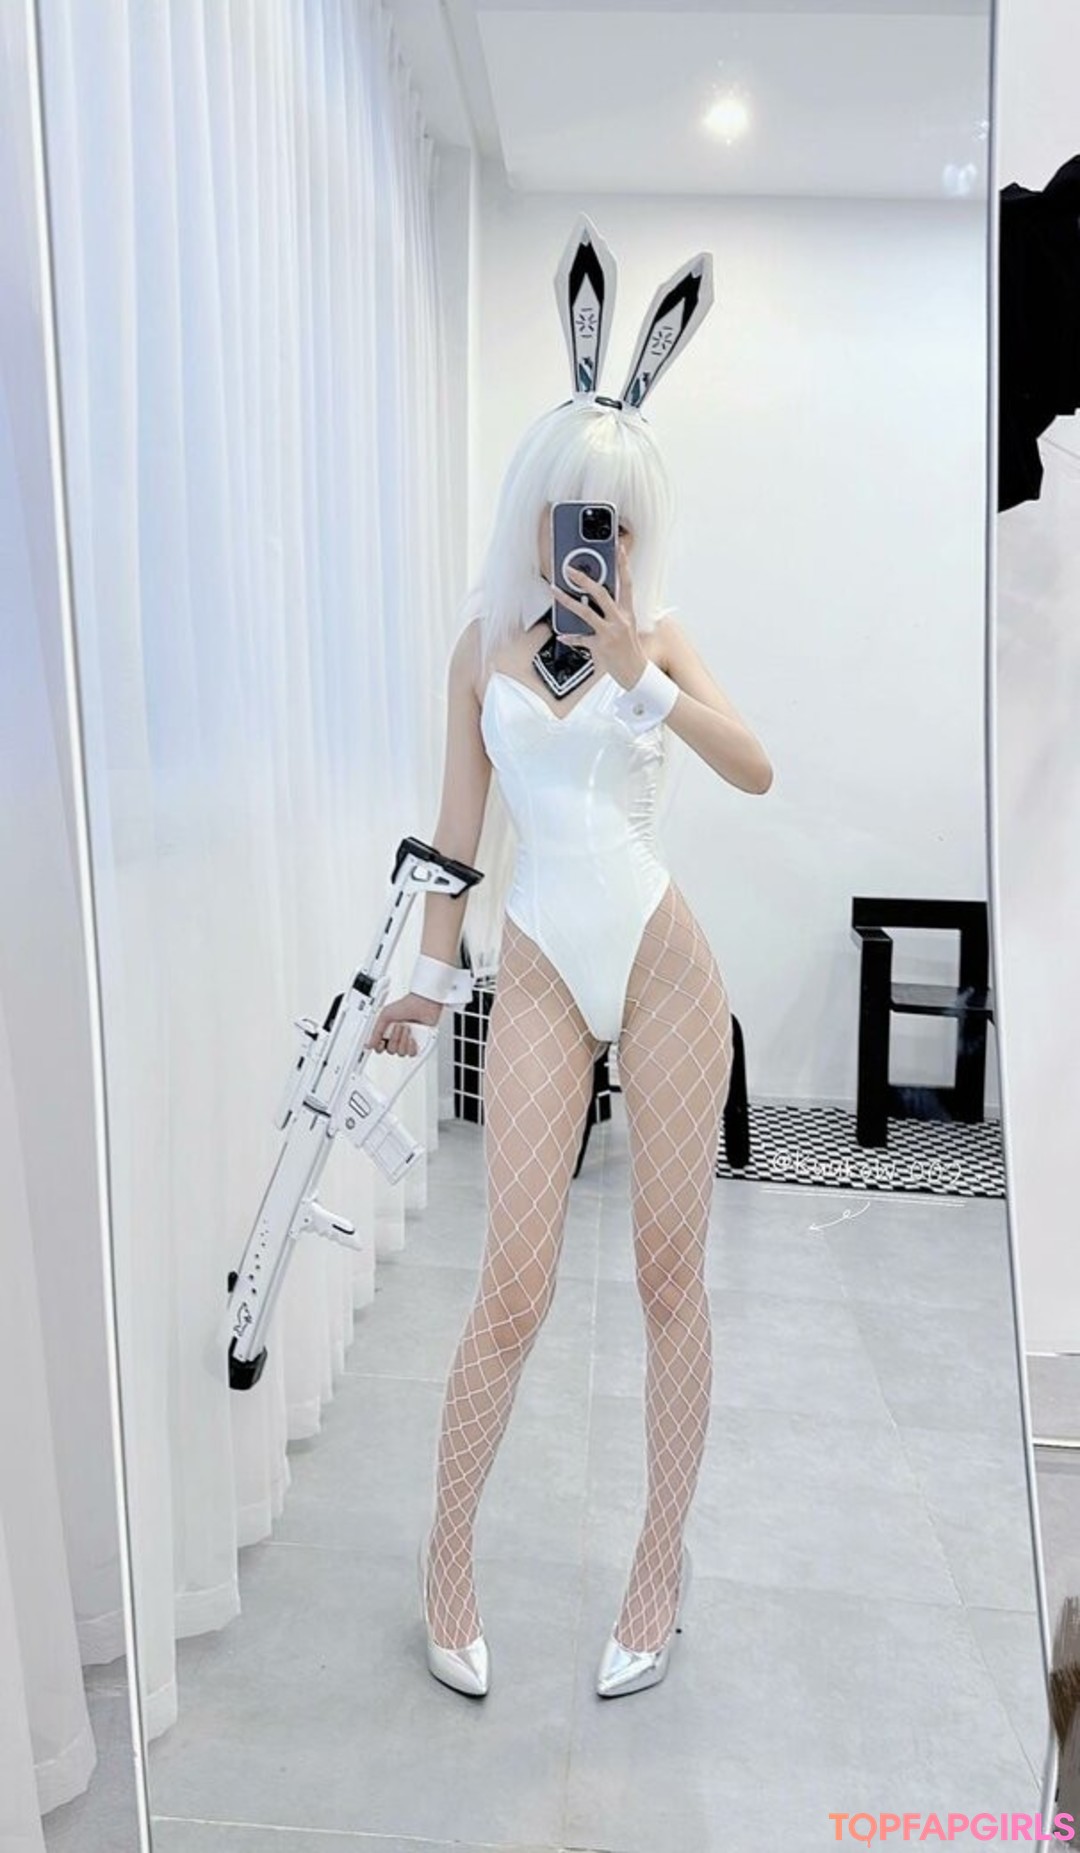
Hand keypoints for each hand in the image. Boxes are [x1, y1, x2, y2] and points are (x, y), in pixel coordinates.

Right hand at [366, 992, 441, 1057]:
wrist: (423, 1004)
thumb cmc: (405, 1005)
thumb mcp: (385, 1015)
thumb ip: (376, 1032)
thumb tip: (369, 1044)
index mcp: (387, 1031)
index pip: (380, 1047)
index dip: (379, 1047)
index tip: (382, 1042)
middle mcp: (396, 1037)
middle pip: (390, 1050)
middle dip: (394, 1039)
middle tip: (398, 1026)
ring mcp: (407, 1041)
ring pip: (401, 1053)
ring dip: (403, 1040)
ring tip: (407, 1028)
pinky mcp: (418, 1043)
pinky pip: (412, 1053)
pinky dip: (412, 1047)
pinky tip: (413, 1037)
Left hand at [549, 538, 647, 689]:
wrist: (635, 673)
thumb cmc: (630, 649)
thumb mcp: (627, 626)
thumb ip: (613, 612)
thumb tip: (593, 600)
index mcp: (628, 612)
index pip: (627, 583)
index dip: (623, 564)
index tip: (619, 547)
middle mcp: (620, 620)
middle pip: (601, 593)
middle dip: (584, 580)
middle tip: (570, 570)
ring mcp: (609, 633)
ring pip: (586, 612)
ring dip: (567, 601)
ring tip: (555, 591)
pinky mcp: (600, 646)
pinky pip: (580, 639)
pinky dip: (570, 637)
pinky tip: (562, 635)